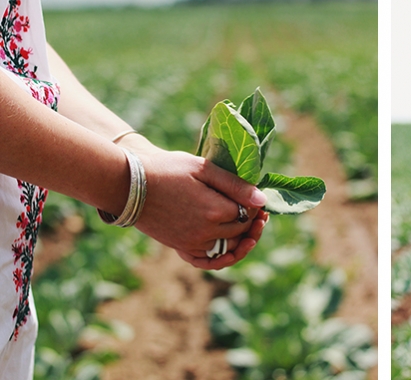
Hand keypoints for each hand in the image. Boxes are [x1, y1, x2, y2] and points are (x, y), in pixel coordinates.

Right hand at [118, 137, 267, 265]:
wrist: (129, 184)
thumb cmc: (167, 170)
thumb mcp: (204, 169)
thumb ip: (235, 185)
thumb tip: (262, 200)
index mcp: (215, 211)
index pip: (248, 214)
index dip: (256, 206)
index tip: (256, 197)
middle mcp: (205, 233)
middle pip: (240, 233)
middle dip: (252, 222)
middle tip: (257, 210)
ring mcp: (191, 243)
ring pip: (227, 249)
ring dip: (241, 240)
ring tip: (248, 227)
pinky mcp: (179, 247)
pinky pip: (206, 260)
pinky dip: (221, 257)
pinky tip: (229, 250)